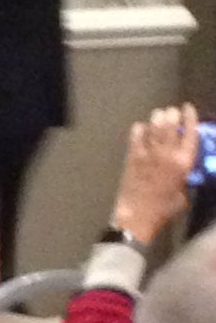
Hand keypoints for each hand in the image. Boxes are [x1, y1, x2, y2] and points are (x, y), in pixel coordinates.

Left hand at [109, 103, 198, 245]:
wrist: (138, 214)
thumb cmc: (164, 209)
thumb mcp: (184, 195)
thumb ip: (185, 179)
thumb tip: (184, 171)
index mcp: (183, 163)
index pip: (190, 133)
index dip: (190, 117)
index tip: (188, 108)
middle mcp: (167, 153)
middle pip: (171, 124)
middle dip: (172, 114)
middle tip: (172, 111)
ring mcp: (148, 152)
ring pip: (154, 126)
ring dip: (157, 118)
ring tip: (159, 115)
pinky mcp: (132, 155)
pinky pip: (136, 134)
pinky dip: (140, 128)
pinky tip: (142, 128)